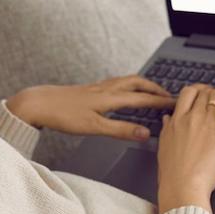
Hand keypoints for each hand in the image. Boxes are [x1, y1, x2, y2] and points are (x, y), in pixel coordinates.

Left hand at [6, 75, 176, 141]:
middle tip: (169, 96)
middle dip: (155, 88)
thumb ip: (121, 130)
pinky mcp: (91, 90)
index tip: (175, 103)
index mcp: (111, 98)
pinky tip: (125, 92)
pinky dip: (129, 86)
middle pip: (138, 83)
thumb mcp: (95, 127)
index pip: (143, 98)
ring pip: (127, 81)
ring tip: (152, 91)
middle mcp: (107, 89)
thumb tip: (145, 132)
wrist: (39, 104)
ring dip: (143, 85)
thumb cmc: (64, 115)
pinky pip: (117, 83)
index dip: (161, 101)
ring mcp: (98, 88)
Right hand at [156, 81, 214, 213]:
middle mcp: (193, 116)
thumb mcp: (164, 146)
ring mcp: (210, 122)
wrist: (183, 187)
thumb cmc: (173, 173)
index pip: (188, 93)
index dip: (198, 90)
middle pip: (205, 92)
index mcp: (178, 119)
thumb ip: (167, 128)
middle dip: (213, 91)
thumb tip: (168, 117)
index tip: (203, 93)